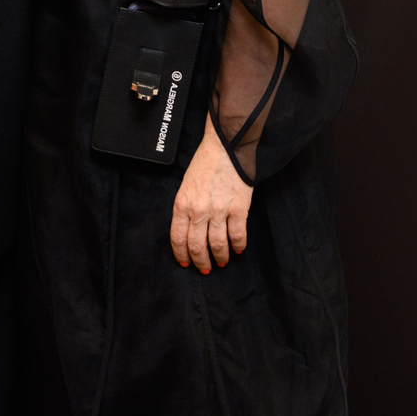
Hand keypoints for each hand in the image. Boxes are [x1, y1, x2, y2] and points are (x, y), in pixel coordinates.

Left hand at [171, 115, 252, 272]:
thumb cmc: (205, 164)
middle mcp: (198, 210)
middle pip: (197, 246)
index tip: (186, 264)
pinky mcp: (238, 209)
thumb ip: (186, 209)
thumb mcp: (186, 186)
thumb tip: (190, 232)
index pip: (178, 239)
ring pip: (217, 245)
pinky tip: (238, 249)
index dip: (182, 255)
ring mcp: (219, 211)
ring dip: (220, 257)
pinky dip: (238, 246)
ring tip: (222, 261)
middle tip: (205, 268)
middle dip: (201, 262)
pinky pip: (237, 236)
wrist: (226, 147)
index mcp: (182, 204)